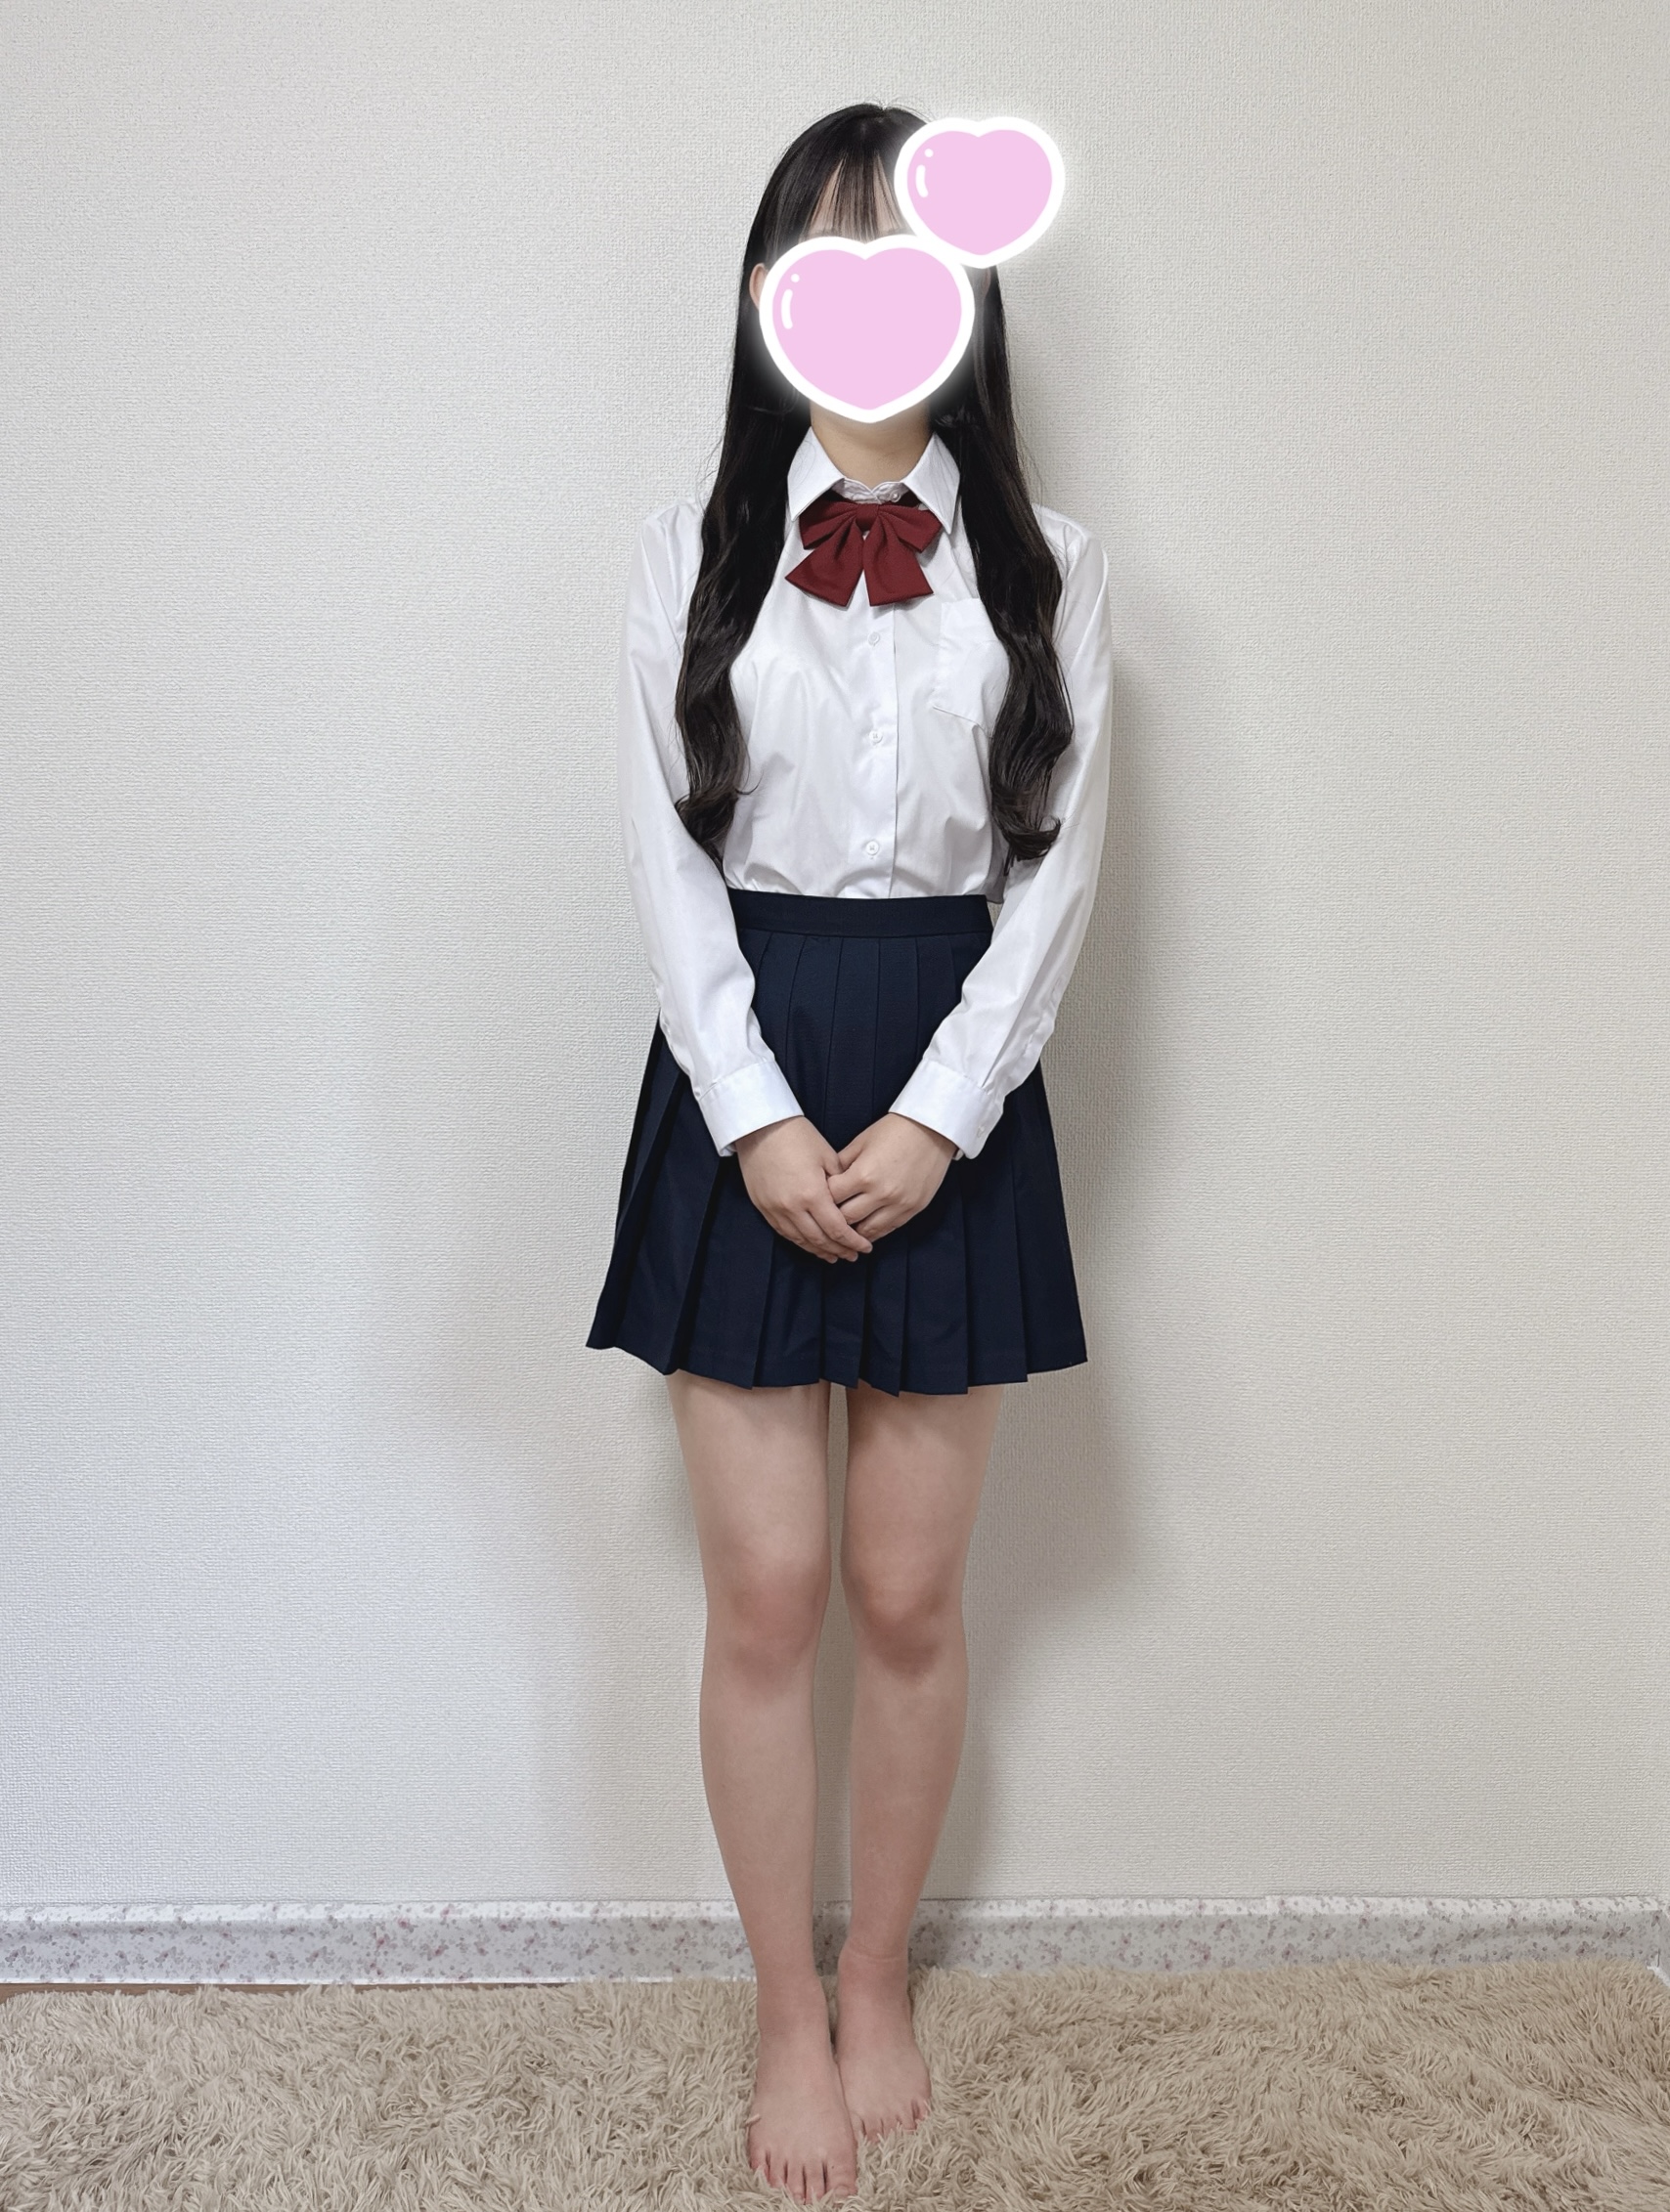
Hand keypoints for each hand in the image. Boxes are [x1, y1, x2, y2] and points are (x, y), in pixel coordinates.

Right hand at [733, 1116, 874, 1263]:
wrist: (760, 1127)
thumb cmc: (796, 1135)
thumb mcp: (827, 1156)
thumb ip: (840, 1184)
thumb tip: (851, 1203)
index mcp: (812, 1194)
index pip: (837, 1229)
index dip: (852, 1242)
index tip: (864, 1247)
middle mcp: (792, 1207)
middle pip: (819, 1239)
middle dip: (839, 1250)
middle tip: (852, 1256)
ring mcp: (775, 1209)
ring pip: (800, 1240)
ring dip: (819, 1250)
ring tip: (833, 1256)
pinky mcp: (763, 1207)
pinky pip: (784, 1232)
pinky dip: (799, 1242)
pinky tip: (810, 1244)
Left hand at [825, 1112, 956, 1240]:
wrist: (932, 1129)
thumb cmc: (895, 1130)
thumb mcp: (861, 1141)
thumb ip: (841, 1163)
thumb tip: (825, 1181)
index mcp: (864, 1174)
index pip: (832, 1198)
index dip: (822, 1198)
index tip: (819, 1198)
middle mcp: (881, 1193)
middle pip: (846, 1219)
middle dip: (834, 1218)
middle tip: (828, 1217)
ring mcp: (899, 1204)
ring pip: (867, 1231)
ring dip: (854, 1231)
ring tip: (845, 1227)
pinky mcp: (912, 1210)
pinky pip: (888, 1230)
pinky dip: (874, 1232)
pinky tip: (865, 1228)